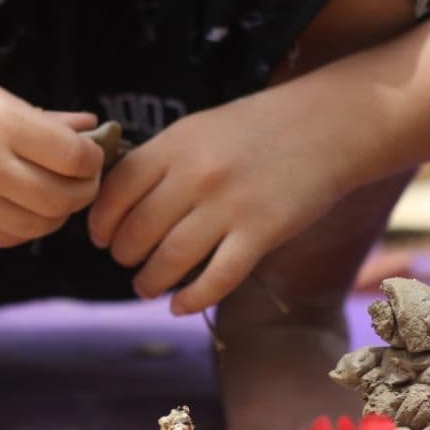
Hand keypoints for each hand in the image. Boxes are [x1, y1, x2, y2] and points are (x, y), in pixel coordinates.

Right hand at [0, 57, 103, 246]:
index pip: (74, 158)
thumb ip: (42, 118)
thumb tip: (91, 127)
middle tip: (82, 180)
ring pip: (39, 225)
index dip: (93, 160)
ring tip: (53, 193)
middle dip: (83, 191)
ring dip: (57, 213)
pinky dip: (25, 227)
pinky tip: (22, 207)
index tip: (91, 154)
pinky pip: (7, 238)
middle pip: (63, 198)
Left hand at [88, 90, 353, 314]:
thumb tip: (117, 201)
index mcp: (175, 144)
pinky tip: (180, 306)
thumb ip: (162, 161)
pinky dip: (192, 299)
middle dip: (124, 256)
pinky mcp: (262, 233)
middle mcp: (197, 175)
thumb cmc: (259, 128)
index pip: (116, 192)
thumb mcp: (200, 129)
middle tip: (127, 264)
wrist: (328, 124)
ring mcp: (230, 205)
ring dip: (149, 282)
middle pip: (137, 231)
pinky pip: (217, 279)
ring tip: (146, 287)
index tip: (101, 238)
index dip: (101, 222)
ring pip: (170, 260)